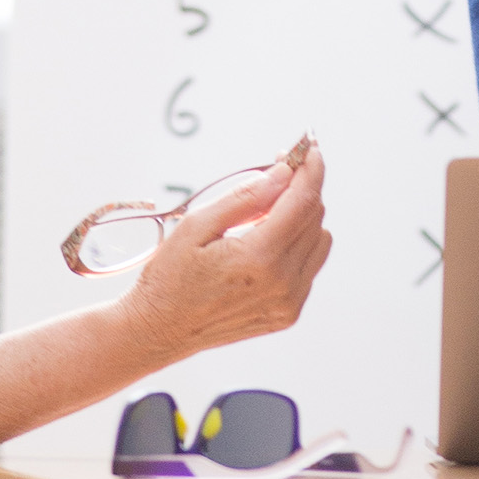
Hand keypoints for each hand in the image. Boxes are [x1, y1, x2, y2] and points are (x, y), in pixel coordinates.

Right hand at [118, 141, 331, 365]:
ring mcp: (288, 302)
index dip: (310, 169)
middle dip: (302, 187)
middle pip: (314, 218)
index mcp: (259, 259)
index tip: (308, 147)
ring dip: (302, 216)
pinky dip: (298, 244)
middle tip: (279, 171)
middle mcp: (282, 283)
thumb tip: (282, 173)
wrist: (159, 331)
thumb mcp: (196, 226)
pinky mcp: (288, 313)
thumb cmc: (169, 277)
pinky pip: (310, 265)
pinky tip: (267, 241)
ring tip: (266, 211)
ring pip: (319, 241)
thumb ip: (244, 198)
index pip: (302, 202)